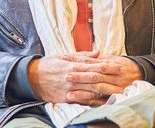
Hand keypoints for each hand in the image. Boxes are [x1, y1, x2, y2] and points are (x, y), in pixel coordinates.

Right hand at [27, 52, 141, 105]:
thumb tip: (98, 52)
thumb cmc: (48, 65)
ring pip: (91, 90)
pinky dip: (94, 101)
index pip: (95, 65)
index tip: (120, 66)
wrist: (31, 78)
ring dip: (106, 91)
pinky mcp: (66, 98)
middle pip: (96, 78)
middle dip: (111, 79)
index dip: (108, 66)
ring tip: (118, 93)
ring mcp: (70, 88)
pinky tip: (103, 102)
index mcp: (73, 65)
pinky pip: (82, 100)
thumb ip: (82, 55)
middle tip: (124, 80)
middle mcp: (73, 77)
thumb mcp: (64, 55)